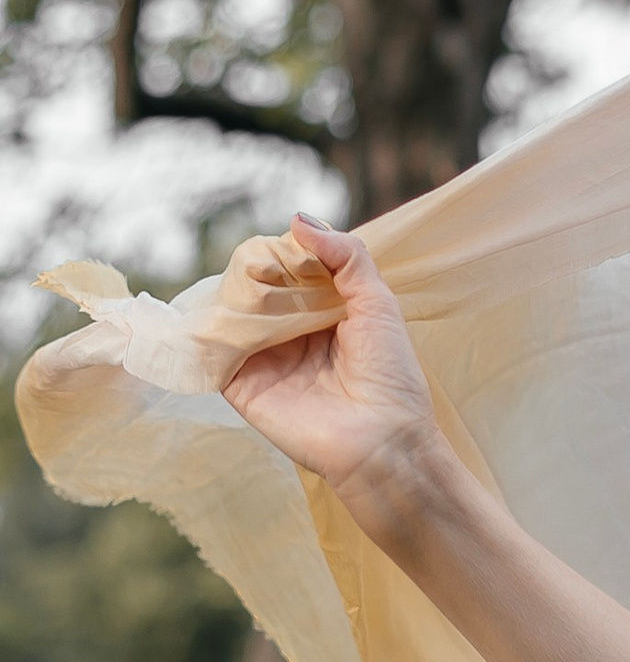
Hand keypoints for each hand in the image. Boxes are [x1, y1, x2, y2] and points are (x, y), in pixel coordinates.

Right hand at [223, 216, 438, 508]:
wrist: (383, 442)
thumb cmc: (390, 374)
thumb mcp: (378, 302)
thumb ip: (345, 256)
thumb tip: (297, 219)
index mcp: (323, 311)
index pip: (289, 268)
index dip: (283, 252)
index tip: (287, 246)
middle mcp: (289, 331)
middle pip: (256, 286)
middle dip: (255, 270)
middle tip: (263, 269)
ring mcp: (262, 357)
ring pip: (231, 311)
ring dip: (232, 295)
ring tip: (248, 290)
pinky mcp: (240, 385)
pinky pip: (212, 351)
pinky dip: (207, 330)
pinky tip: (217, 313)